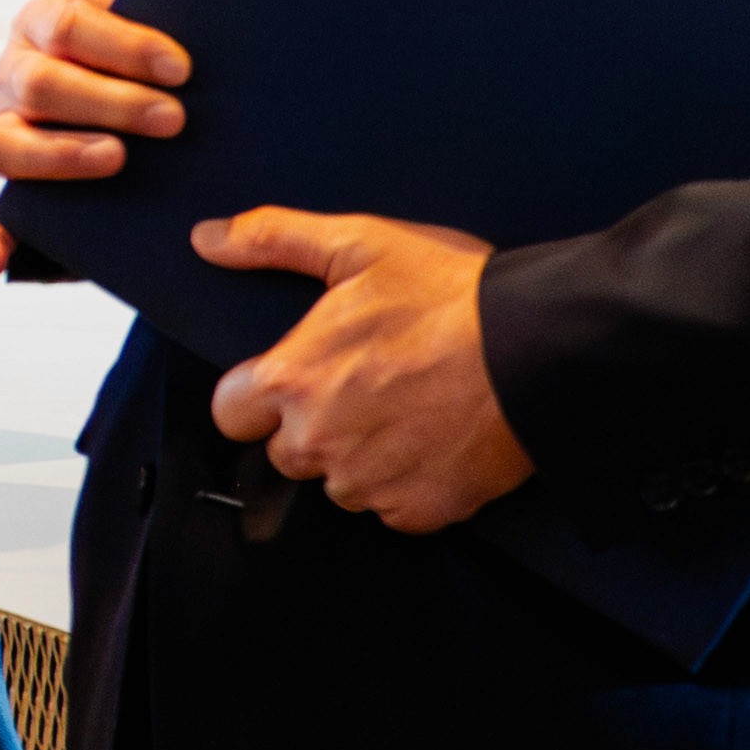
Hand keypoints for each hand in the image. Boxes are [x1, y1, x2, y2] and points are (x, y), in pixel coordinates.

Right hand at [0, 0, 192, 280]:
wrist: (158, 110)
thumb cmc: (162, 69)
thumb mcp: (158, 41)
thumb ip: (167, 46)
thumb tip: (203, 62)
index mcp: (43, 23)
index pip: (69, 26)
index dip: (123, 46)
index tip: (181, 69)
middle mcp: (14, 75)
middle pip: (39, 84)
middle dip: (109, 102)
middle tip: (172, 121)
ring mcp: (5, 133)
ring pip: (3, 144)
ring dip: (61, 154)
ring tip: (117, 160)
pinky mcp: (12, 194)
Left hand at [187, 207, 537, 529]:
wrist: (539, 349)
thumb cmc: (452, 296)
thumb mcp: (357, 243)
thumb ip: (272, 239)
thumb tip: (210, 239)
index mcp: (290, 382)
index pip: (230, 413)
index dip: (258, 396)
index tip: (294, 380)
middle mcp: (318, 443)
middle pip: (287, 451)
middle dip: (315, 425)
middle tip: (367, 384)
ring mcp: (368, 483)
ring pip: (341, 482)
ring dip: (361, 456)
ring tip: (409, 406)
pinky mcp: (418, 510)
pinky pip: (394, 507)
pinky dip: (409, 482)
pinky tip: (435, 439)